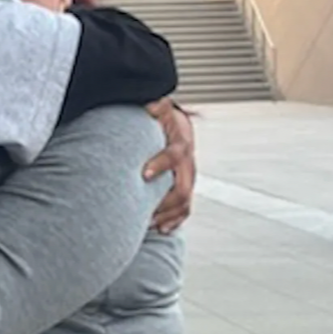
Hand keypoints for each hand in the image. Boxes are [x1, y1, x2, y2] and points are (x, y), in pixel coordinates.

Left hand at [142, 98, 195, 233]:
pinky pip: (185, 209)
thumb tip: (150, 103)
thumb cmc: (164, 121)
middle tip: (144, 213)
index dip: (160, 164)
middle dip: (164, 202)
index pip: (174, 155)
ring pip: (184, 202)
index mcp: (181, 144)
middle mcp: (188, 164)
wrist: (178, 128)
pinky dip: (175, 221)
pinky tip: (162, 230)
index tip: (144, 174)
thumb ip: (156, 107)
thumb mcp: (160, 110)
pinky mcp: (185, 189)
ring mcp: (188, 179)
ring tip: (149, 225)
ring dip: (168, 216)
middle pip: (183, 188)